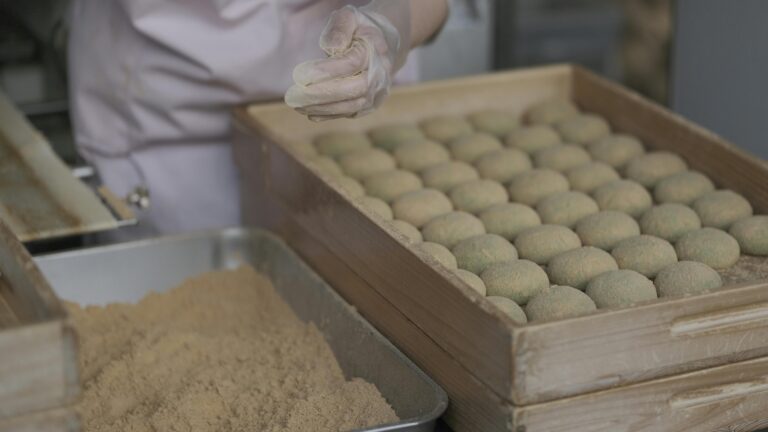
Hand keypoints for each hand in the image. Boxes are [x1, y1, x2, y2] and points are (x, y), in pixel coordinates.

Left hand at [285, 3, 409, 120]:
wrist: (382, 47)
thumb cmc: (359, 30)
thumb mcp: (349, 17)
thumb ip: (339, 28)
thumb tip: (331, 47)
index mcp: (375, 49)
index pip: (351, 63)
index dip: (326, 71)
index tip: (300, 75)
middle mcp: (381, 74)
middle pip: (354, 89)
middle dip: (322, 94)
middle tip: (294, 96)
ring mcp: (377, 92)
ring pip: (352, 106)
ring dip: (323, 108)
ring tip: (297, 105)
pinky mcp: (370, 105)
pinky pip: (350, 113)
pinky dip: (329, 115)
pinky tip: (309, 111)